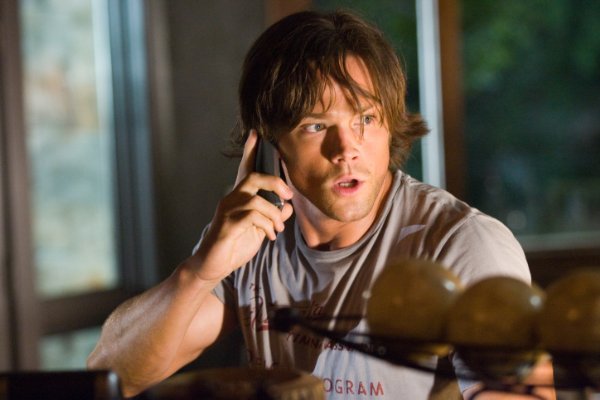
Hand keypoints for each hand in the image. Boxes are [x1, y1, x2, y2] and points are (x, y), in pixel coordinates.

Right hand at [190, 130, 293, 281]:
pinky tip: (269, 236)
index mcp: (239, 197)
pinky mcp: (227, 225)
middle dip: (275, 183)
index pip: (245, 169)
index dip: (250, 151)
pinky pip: (252, 217)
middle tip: (288, 196)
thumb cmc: (235, 245)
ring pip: (256, 200)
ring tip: (277, 229)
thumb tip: (288, 206)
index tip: (255, 133)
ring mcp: (227, 211)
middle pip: (254, 177)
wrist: (213, 265)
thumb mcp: (260, 229)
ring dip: (274, 215)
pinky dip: (267, 226)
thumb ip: (274, 216)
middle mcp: (231, 199)